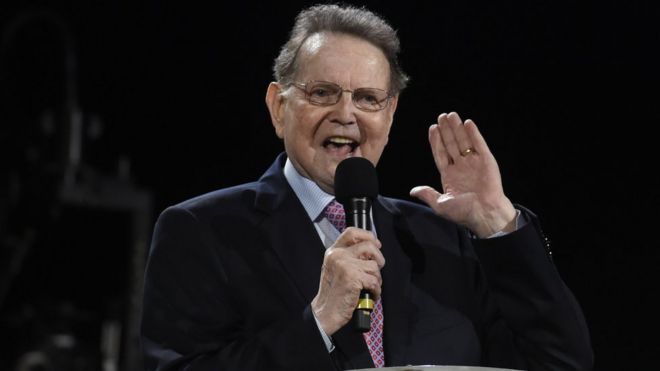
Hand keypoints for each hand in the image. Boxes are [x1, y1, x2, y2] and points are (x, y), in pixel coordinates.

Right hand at [311, 227, 384, 335]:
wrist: (325, 312)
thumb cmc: (333, 293)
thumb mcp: (336, 268)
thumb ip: (349, 256)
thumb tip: (372, 248)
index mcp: (333, 252)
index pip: (352, 232)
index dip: (368, 235)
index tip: (376, 244)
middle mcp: (338, 256)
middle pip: (369, 246)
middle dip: (378, 259)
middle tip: (376, 269)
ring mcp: (345, 266)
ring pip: (374, 266)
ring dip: (376, 279)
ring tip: (369, 287)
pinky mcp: (353, 278)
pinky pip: (375, 280)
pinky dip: (376, 290)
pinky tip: (369, 294)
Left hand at [410, 112, 516, 237]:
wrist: (485, 214)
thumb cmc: (464, 212)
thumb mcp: (441, 204)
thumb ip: (428, 194)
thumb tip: (413, 191)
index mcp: (449, 175)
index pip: (440, 154)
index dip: (436, 141)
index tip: (432, 128)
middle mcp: (461, 167)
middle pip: (451, 144)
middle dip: (446, 130)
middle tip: (441, 116)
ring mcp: (474, 163)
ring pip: (464, 141)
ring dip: (458, 128)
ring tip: (452, 115)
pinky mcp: (486, 161)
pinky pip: (479, 144)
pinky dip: (474, 134)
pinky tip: (468, 123)